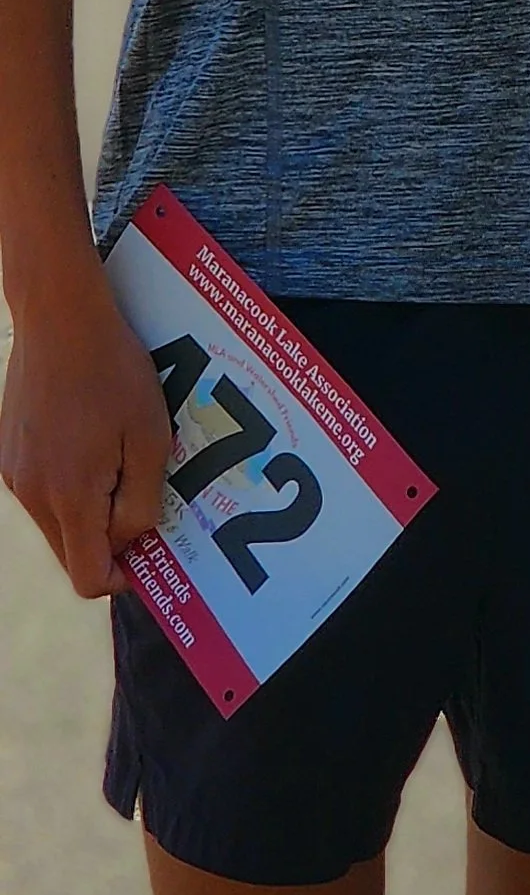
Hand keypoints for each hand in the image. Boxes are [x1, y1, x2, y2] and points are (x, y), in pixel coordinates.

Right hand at [0, 269, 173, 600]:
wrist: (59, 316)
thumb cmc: (113, 372)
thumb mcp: (150, 438)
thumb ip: (141, 502)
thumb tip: (132, 542)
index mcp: (69, 496)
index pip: (88, 578)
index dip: (123, 579)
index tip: (149, 555)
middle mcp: (31, 494)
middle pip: (70, 553)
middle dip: (108, 543)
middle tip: (142, 503)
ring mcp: (13, 473)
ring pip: (55, 522)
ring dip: (88, 511)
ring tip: (120, 462)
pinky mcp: (5, 453)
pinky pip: (40, 490)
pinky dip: (67, 485)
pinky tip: (90, 440)